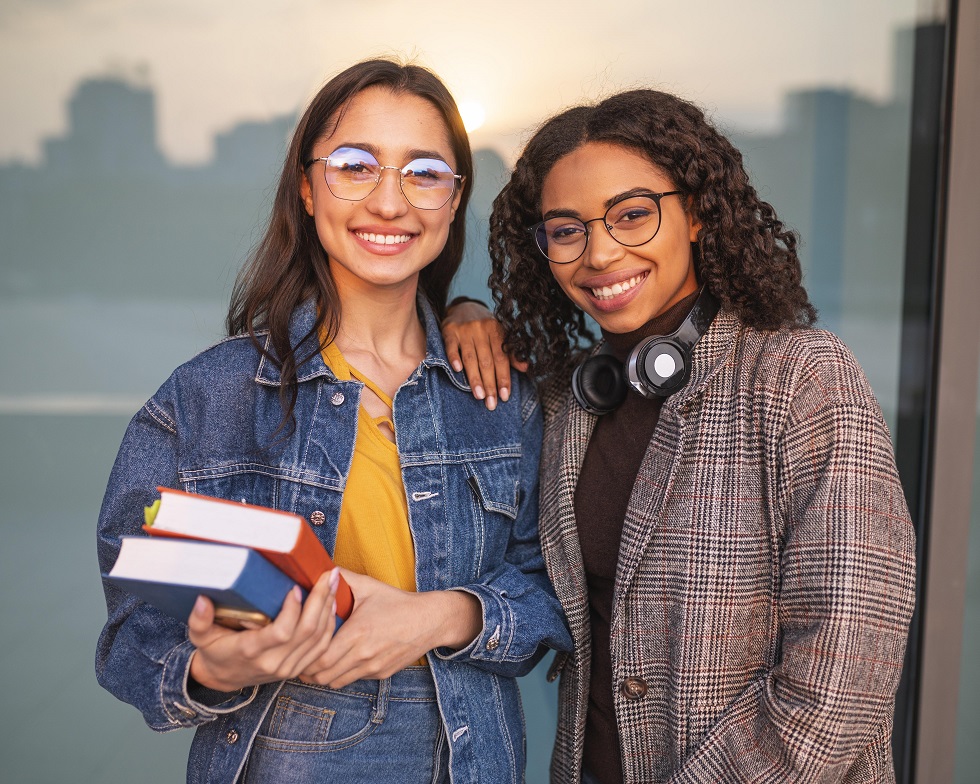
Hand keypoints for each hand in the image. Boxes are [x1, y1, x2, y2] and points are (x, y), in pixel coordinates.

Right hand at [187, 569, 339, 692]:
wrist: (223, 679)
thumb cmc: (214, 651)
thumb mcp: (200, 636)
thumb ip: (199, 620)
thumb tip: (201, 600)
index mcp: (251, 651)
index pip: (281, 632)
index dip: (293, 610)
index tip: (296, 587)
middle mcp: (273, 662)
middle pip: (307, 632)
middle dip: (321, 599)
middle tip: (328, 574)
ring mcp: (288, 668)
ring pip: (319, 639)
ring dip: (329, 608)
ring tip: (334, 583)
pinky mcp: (297, 669)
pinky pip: (321, 648)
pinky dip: (330, 625)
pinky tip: (333, 604)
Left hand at [299, 569, 481, 688]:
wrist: (429, 620)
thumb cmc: (397, 602)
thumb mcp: (369, 586)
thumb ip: (342, 577)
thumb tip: (318, 567)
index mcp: (357, 632)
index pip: (320, 657)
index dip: (304, 656)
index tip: (298, 648)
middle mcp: (364, 654)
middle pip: (323, 675)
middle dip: (309, 669)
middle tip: (300, 657)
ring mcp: (373, 667)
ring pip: (336, 682)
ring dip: (324, 674)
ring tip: (317, 661)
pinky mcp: (381, 674)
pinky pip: (353, 680)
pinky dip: (342, 674)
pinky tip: (340, 661)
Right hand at [442, 300, 527, 410]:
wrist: (464, 307)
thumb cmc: (485, 328)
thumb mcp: (500, 335)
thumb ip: (511, 352)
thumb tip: (526, 368)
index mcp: (497, 330)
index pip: (502, 358)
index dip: (503, 378)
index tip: (504, 397)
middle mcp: (482, 328)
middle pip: (487, 361)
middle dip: (490, 384)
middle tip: (491, 404)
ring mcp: (465, 329)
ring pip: (471, 357)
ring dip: (475, 378)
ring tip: (479, 396)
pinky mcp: (449, 330)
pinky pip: (452, 347)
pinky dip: (454, 358)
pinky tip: (458, 371)